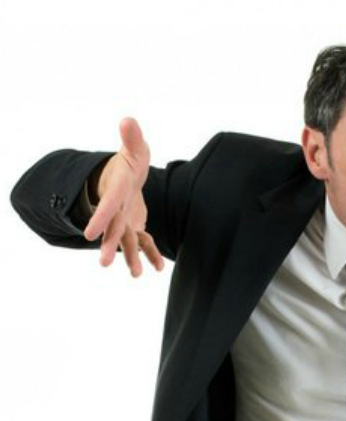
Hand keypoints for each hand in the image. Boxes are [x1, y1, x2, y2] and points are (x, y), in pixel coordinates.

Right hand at [83, 117, 162, 276]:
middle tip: (104, 263)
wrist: (126, 176)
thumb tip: (128, 120)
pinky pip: (144, 242)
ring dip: (130, 257)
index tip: (88, 233)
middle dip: (108, 245)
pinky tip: (158, 269)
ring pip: (127, 240)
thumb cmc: (130, 161)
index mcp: (117, 191)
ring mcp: (126, 220)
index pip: (107, 206)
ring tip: (135, 275)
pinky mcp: (136, 226)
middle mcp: (118, 209)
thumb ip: (132, 138)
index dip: (99, 218)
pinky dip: (150, 255)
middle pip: (113, 229)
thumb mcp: (134, 149)